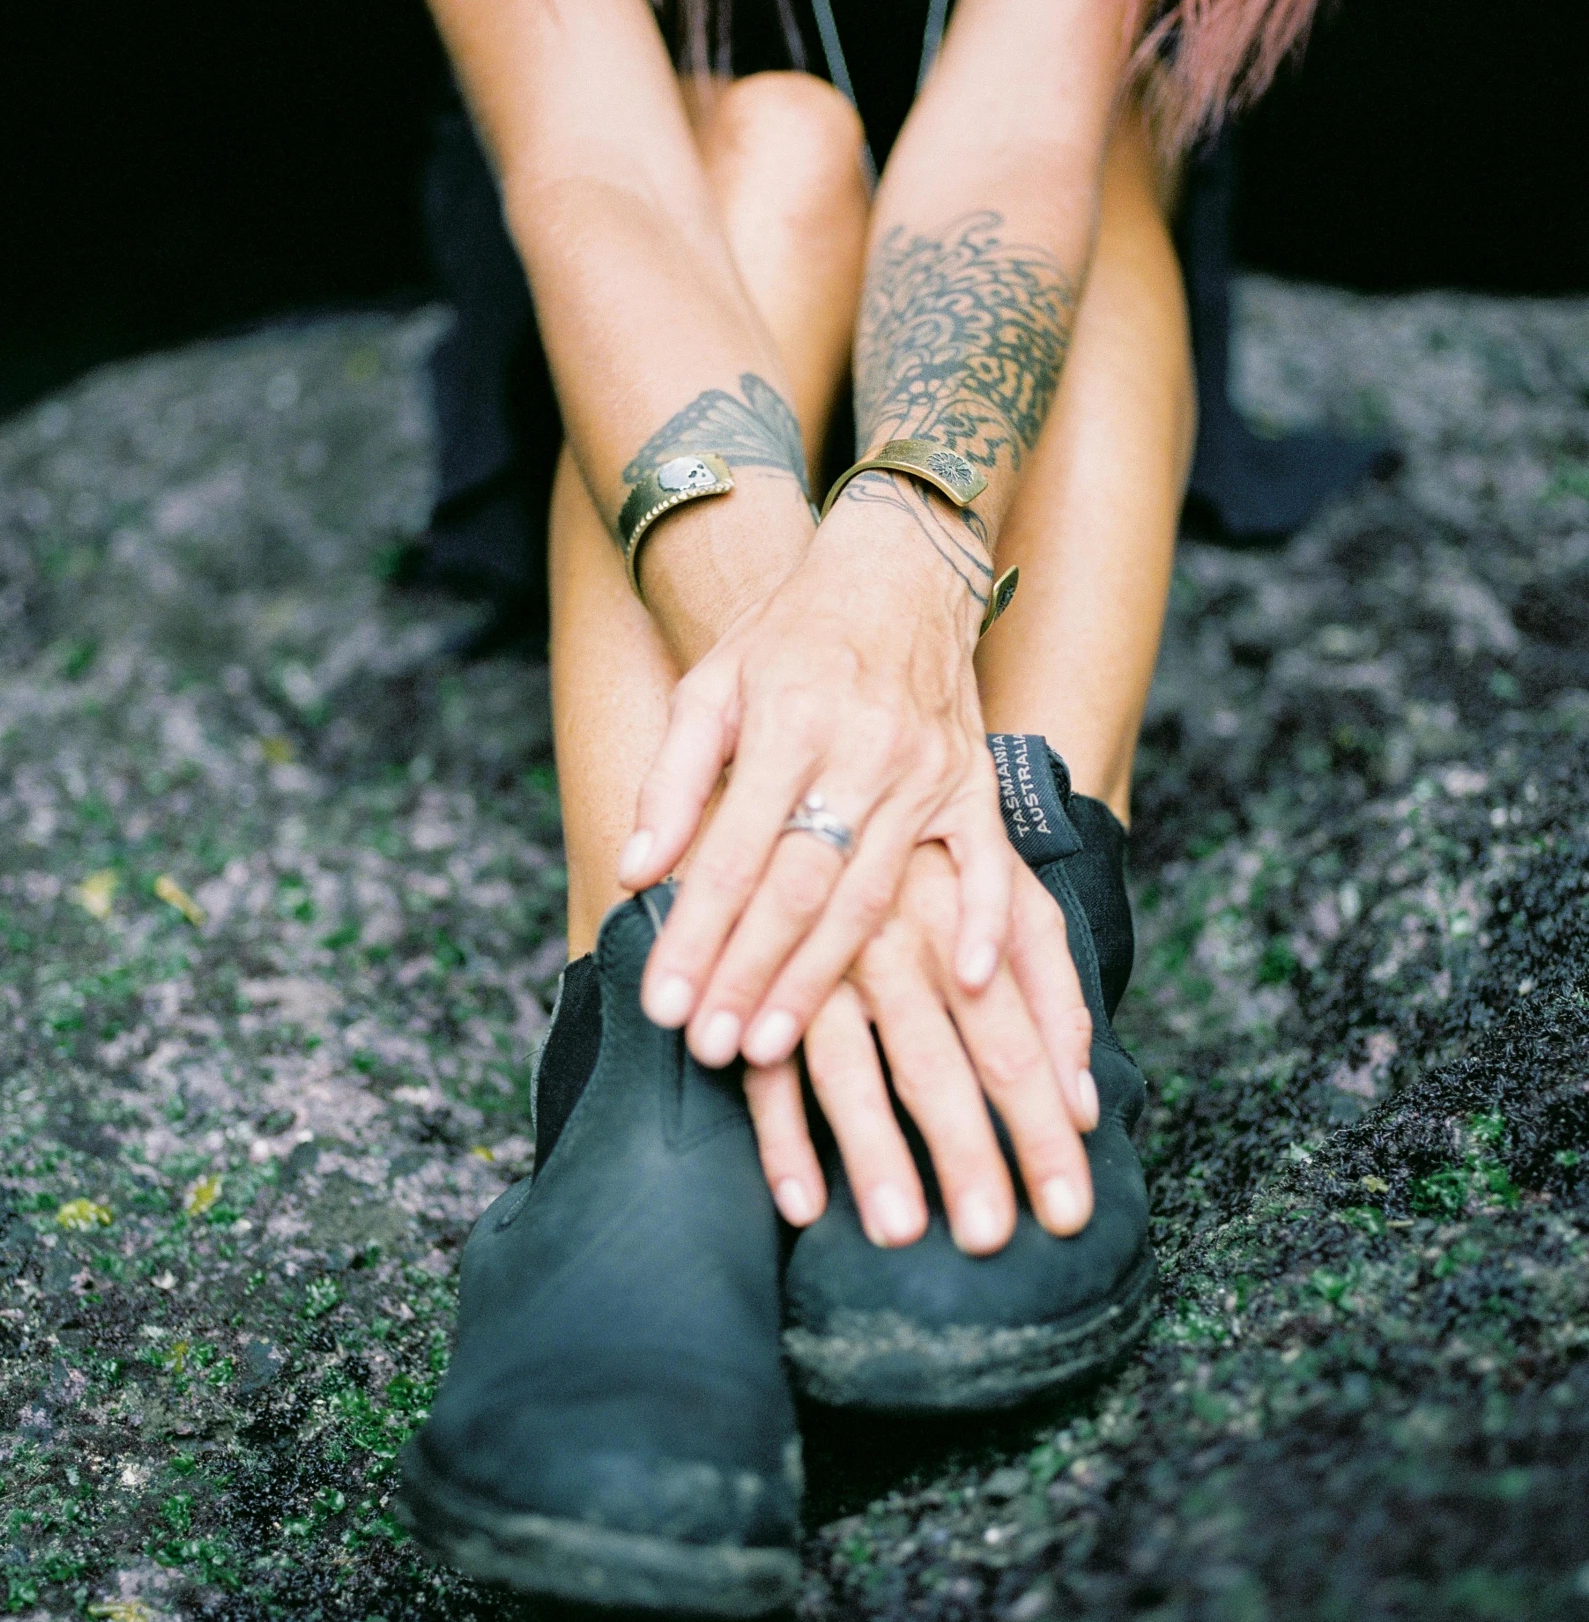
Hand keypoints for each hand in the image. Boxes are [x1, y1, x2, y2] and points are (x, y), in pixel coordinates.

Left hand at [618, 503, 1031, 1075]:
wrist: (899, 571)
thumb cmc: (789, 635)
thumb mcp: (712, 685)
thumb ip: (673, 779)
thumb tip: (633, 871)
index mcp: (788, 723)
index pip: (735, 853)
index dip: (696, 934)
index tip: (662, 1004)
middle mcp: (860, 751)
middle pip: (799, 887)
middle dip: (749, 974)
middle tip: (709, 1049)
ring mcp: (926, 771)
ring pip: (871, 892)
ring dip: (821, 977)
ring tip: (773, 1046)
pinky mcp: (974, 783)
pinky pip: (989, 864)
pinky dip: (985, 924)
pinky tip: (966, 986)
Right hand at [744, 840, 1098, 1250]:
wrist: (825, 759)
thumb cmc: (932, 850)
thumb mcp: (1008, 893)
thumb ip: (1053, 990)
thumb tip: (1086, 1103)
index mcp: (962, 930)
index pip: (1017, 1048)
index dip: (1043, 1133)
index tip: (1069, 1212)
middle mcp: (892, 948)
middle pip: (938, 1065)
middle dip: (966, 1153)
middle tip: (991, 1239)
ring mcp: (818, 967)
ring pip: (848, 1068)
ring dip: (873, 1151)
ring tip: (901, 1232)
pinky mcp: (755, 981)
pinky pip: (762, 1067)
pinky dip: (778, 1136)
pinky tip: (803, 1205)